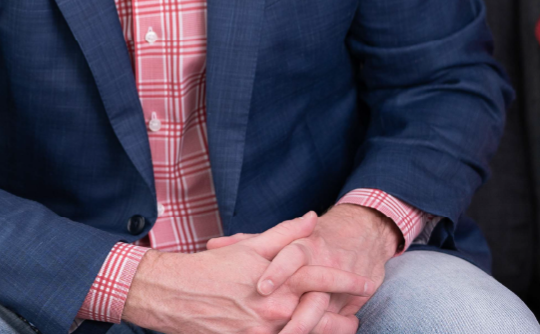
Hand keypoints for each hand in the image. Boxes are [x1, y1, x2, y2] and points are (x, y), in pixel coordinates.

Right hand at [121, 212, 374, 333]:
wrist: (175, 295)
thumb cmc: (212, 268)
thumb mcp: (248, 246)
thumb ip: (284, 233)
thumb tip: (311, 218)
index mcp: (277, 281)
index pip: (321, 279)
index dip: (345, 280)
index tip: (363, 281)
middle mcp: (275, 310)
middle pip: (321, 316)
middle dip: (342, 317)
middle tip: (356, 315)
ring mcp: (264, 333)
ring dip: (327, 333)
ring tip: (342, 330)